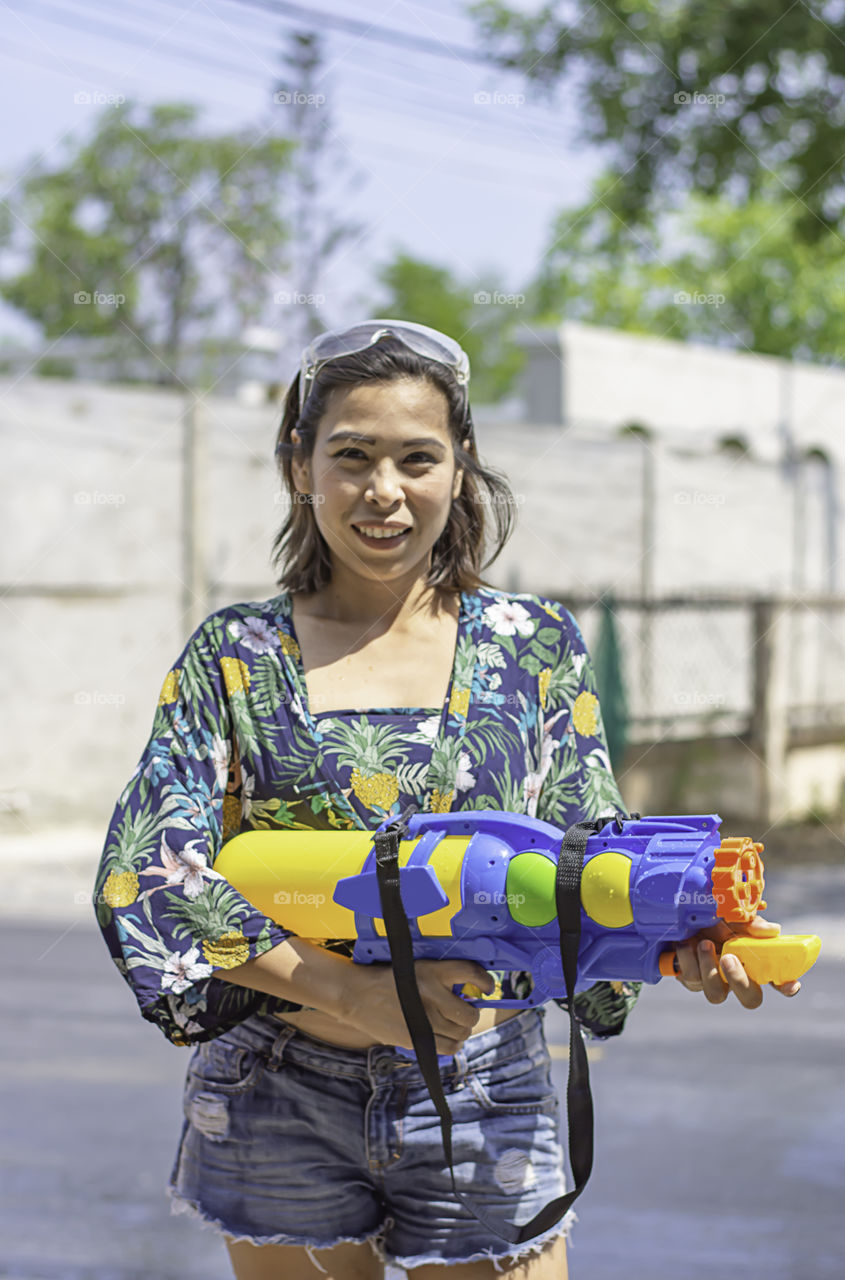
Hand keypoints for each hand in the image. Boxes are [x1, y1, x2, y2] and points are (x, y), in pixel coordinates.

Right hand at [338, 958, 495, 1053]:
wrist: (356, 995)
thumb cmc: (386, 978)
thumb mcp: (414, 966)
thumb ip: (439, 977)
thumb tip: (464, 989)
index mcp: (432, 971)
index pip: (471, 973)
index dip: (486, 981)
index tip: (487, 987)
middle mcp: (432, 995)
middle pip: (470, 1013)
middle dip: (471, 1013)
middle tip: (464, 1009)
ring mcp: (425, 1020)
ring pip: (462, 1033)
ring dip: (462, 1030)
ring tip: (454, 1024)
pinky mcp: (417, 1039)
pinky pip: (449, 1048)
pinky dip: (453, 1044)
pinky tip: (446, 1037)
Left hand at [674, 915, 801, 1007]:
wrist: (678, 915)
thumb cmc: (711, 916)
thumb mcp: (731, 915)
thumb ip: (750, 923)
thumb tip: (770, 931)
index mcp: (754, 962)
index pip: (779, 981)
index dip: (787, 986)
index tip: (792, 984)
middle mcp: (737, 977)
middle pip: (750, 999)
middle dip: (740, 981)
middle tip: (728, 958)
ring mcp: (714, 982)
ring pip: (716, 994)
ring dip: (709, 968)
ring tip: (703, 943)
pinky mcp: (691, 981)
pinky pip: (691, 979)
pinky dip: (689, 960)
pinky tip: (686, 943)